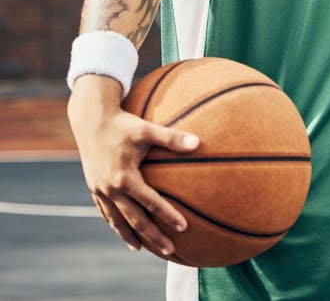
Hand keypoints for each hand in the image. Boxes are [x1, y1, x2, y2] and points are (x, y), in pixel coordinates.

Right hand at [68, 74, 198, 256]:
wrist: (90, 119)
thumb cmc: (123, 123)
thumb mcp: (147, 129)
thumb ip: (171, 138)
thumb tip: (197, 142)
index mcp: (125, 178)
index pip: (151, 202)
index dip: (168, 215)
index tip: (183, 227)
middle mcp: (111, 189)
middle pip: (134, 220)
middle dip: (152, 236)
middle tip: (169, 249)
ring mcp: (100, 190)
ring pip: (117, 220)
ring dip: (130, 236)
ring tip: (141, 249)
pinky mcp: (93, 187)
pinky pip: (105, 211)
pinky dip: (114, 223)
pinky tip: (121, 230)